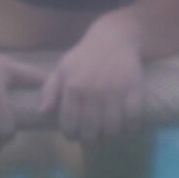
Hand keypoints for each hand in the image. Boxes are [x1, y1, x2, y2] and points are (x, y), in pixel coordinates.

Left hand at [39, 26, 146, 141]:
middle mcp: (93, 91)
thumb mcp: (62, 69)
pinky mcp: (134, 90)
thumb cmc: (84, 57)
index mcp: (73, 86)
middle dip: (89, 138)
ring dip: (109, 136)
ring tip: (107, 132)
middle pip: (91, 132)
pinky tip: (125, 127)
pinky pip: (133, 120)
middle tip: (91, 135)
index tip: (74, 134)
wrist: (113, 38)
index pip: (69, 125)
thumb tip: (44, 112)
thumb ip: (49, 90)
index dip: (70, 134)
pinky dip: (130, 129)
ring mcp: (115, 91)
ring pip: (112, 130)